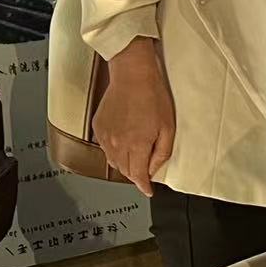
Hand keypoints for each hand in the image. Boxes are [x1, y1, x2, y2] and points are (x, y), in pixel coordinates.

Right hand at [93, 36, 174, 195]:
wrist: (132, 76)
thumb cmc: (153, 97)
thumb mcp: (167, 128)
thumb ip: (161, 153)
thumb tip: (154, 170)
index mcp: (136, 145)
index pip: (137, 175)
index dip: (143, 186)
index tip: (147, 190)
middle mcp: (117, 144)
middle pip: (124, 170)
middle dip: (135, 174)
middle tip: (145, 170)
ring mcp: (105, 136)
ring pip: (112, 161)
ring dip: (124, 163)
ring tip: (135, 155)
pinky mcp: (98, 127)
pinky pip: (104, 147)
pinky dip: (114, 151)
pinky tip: (123, 142)